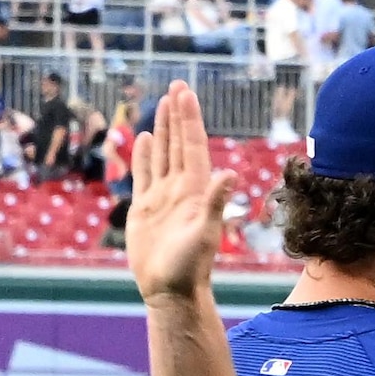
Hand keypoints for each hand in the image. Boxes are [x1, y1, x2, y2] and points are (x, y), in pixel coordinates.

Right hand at [125, 79, 225, 302]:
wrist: (170, 290)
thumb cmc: (189, 266)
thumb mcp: (204, 232)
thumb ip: (215, 202)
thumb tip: (231, 174)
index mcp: (195, 189)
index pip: (192, 144)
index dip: (188, 118)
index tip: (185, 92)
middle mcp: (181, 188)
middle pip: (178, 143)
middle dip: (178, 114)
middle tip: (177, 85)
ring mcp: (162, 197)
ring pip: (162, 154)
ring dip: (163, 129)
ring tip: (163, 104)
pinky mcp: (145, 208)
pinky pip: (144, 174)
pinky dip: (144, 156)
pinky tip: (143, 139)